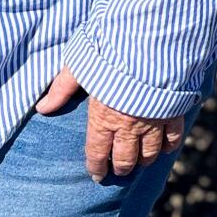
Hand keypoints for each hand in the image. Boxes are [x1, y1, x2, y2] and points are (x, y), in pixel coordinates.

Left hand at [34, 65, 186, 180]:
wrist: (152, 41)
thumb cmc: (111, 50)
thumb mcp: (80, 65)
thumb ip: (62, 88)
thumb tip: (42, 107)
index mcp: (103, 118)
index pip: (97, 153)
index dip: (97, 168)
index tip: (97, 175)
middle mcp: (129, 126)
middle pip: (126, 159)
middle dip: (121, 168)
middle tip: (119, 170)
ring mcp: (153, 121)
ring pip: (150, 153)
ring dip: (144, 160)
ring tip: (140, 161)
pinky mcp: (174, 111)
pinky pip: (173, 138)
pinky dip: (169, 146)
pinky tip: (165, 148)